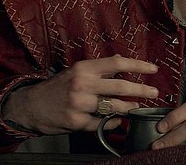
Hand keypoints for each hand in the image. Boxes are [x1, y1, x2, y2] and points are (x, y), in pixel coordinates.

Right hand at [2, 55, 158, 134]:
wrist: (31, 106)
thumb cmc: (57, 87)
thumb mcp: (76, 71)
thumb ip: (98, 69)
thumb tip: (122, 62)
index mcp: (84, 68)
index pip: (117, 63)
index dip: (138, 65)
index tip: (153, 69)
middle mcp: (82, 84)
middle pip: (121, 87)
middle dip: (142, 90)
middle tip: (154, 93)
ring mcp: (79, 104)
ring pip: (114, 107)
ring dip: (129, 109)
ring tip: (135, 108)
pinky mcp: (76, 121)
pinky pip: (102, 123)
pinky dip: (112, 122)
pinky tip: (115, 120)